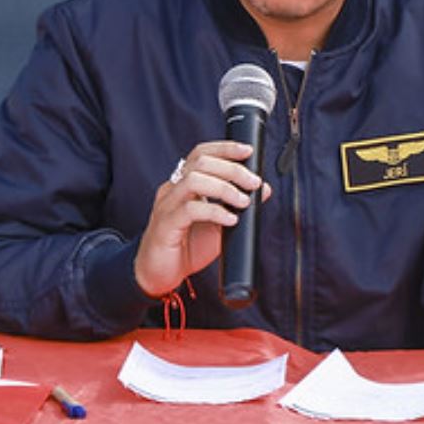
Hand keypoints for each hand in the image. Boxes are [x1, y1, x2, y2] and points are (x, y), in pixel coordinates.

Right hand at [131, 142, 270, 298]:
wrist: (159, 275)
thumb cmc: (187, 248)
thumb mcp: (219, 225)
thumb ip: (237, 206)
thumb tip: (263, 189)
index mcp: (183, 185)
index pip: (200, 154)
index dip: (224, 148)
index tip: (248, 151)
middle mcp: (172, 190)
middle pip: (200, 163)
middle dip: (232, 169)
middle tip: (253, 182)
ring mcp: (166, 206)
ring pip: (194, 180)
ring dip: (224, 187)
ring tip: (243, 201)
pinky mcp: (165, 225)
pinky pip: (190, 210)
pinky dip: (215, 211)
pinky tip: (230, 219)